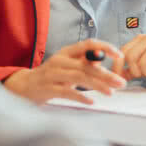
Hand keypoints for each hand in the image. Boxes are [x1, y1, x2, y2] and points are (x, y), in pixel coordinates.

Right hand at [4, 40, 125, 103]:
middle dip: (106, 74)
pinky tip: (91, 101)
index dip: (105, 47)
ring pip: (78, 77)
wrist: (24, 86)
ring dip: (97, 85)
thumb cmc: (52, 76)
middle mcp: (59, 60)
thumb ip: (84, 62)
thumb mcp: (68, 66)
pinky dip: (80, 96)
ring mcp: (52, 74)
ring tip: (111, 92)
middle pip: (86, 64)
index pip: (88, 44)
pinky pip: (66, 92)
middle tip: (121, 82)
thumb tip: (103, 59)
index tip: (119, 55)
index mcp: (66, 52)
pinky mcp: (47, 88)